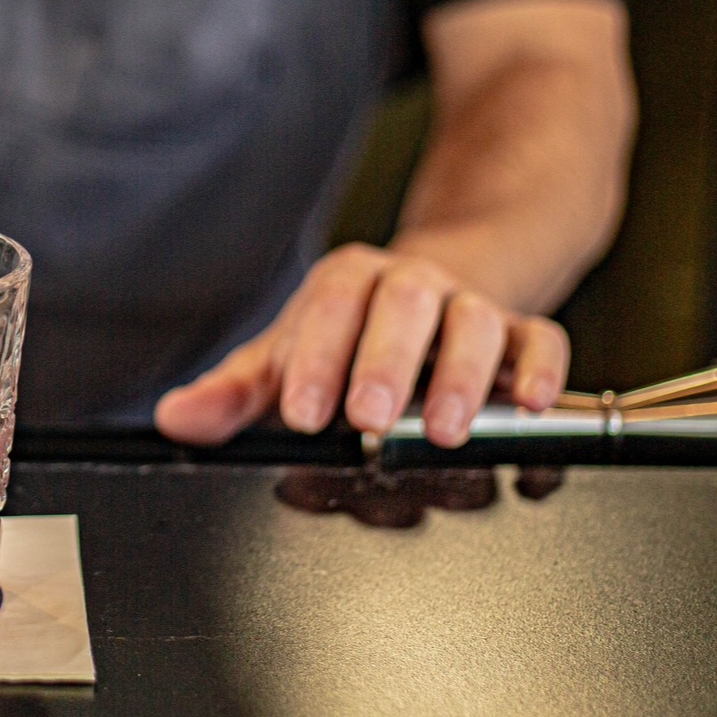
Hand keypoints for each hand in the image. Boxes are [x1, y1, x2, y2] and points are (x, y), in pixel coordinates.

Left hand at [153, 244, 570, 447]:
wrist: (427, 303)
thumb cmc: (345, 343)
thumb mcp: (287, 364)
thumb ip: (234, 395)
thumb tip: (176, 419)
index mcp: (347, 285)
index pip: (331, 306)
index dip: (317, 358)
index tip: (304, 413)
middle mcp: (410, 286)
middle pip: (404, 305)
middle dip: (386, 364)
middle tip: (369, 419)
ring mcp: (469, 307)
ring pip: (474, 323)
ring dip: (462, 377)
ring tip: (445, 430)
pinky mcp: (521, 333)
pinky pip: (541, 339)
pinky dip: (539, 370)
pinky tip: (530, 404)